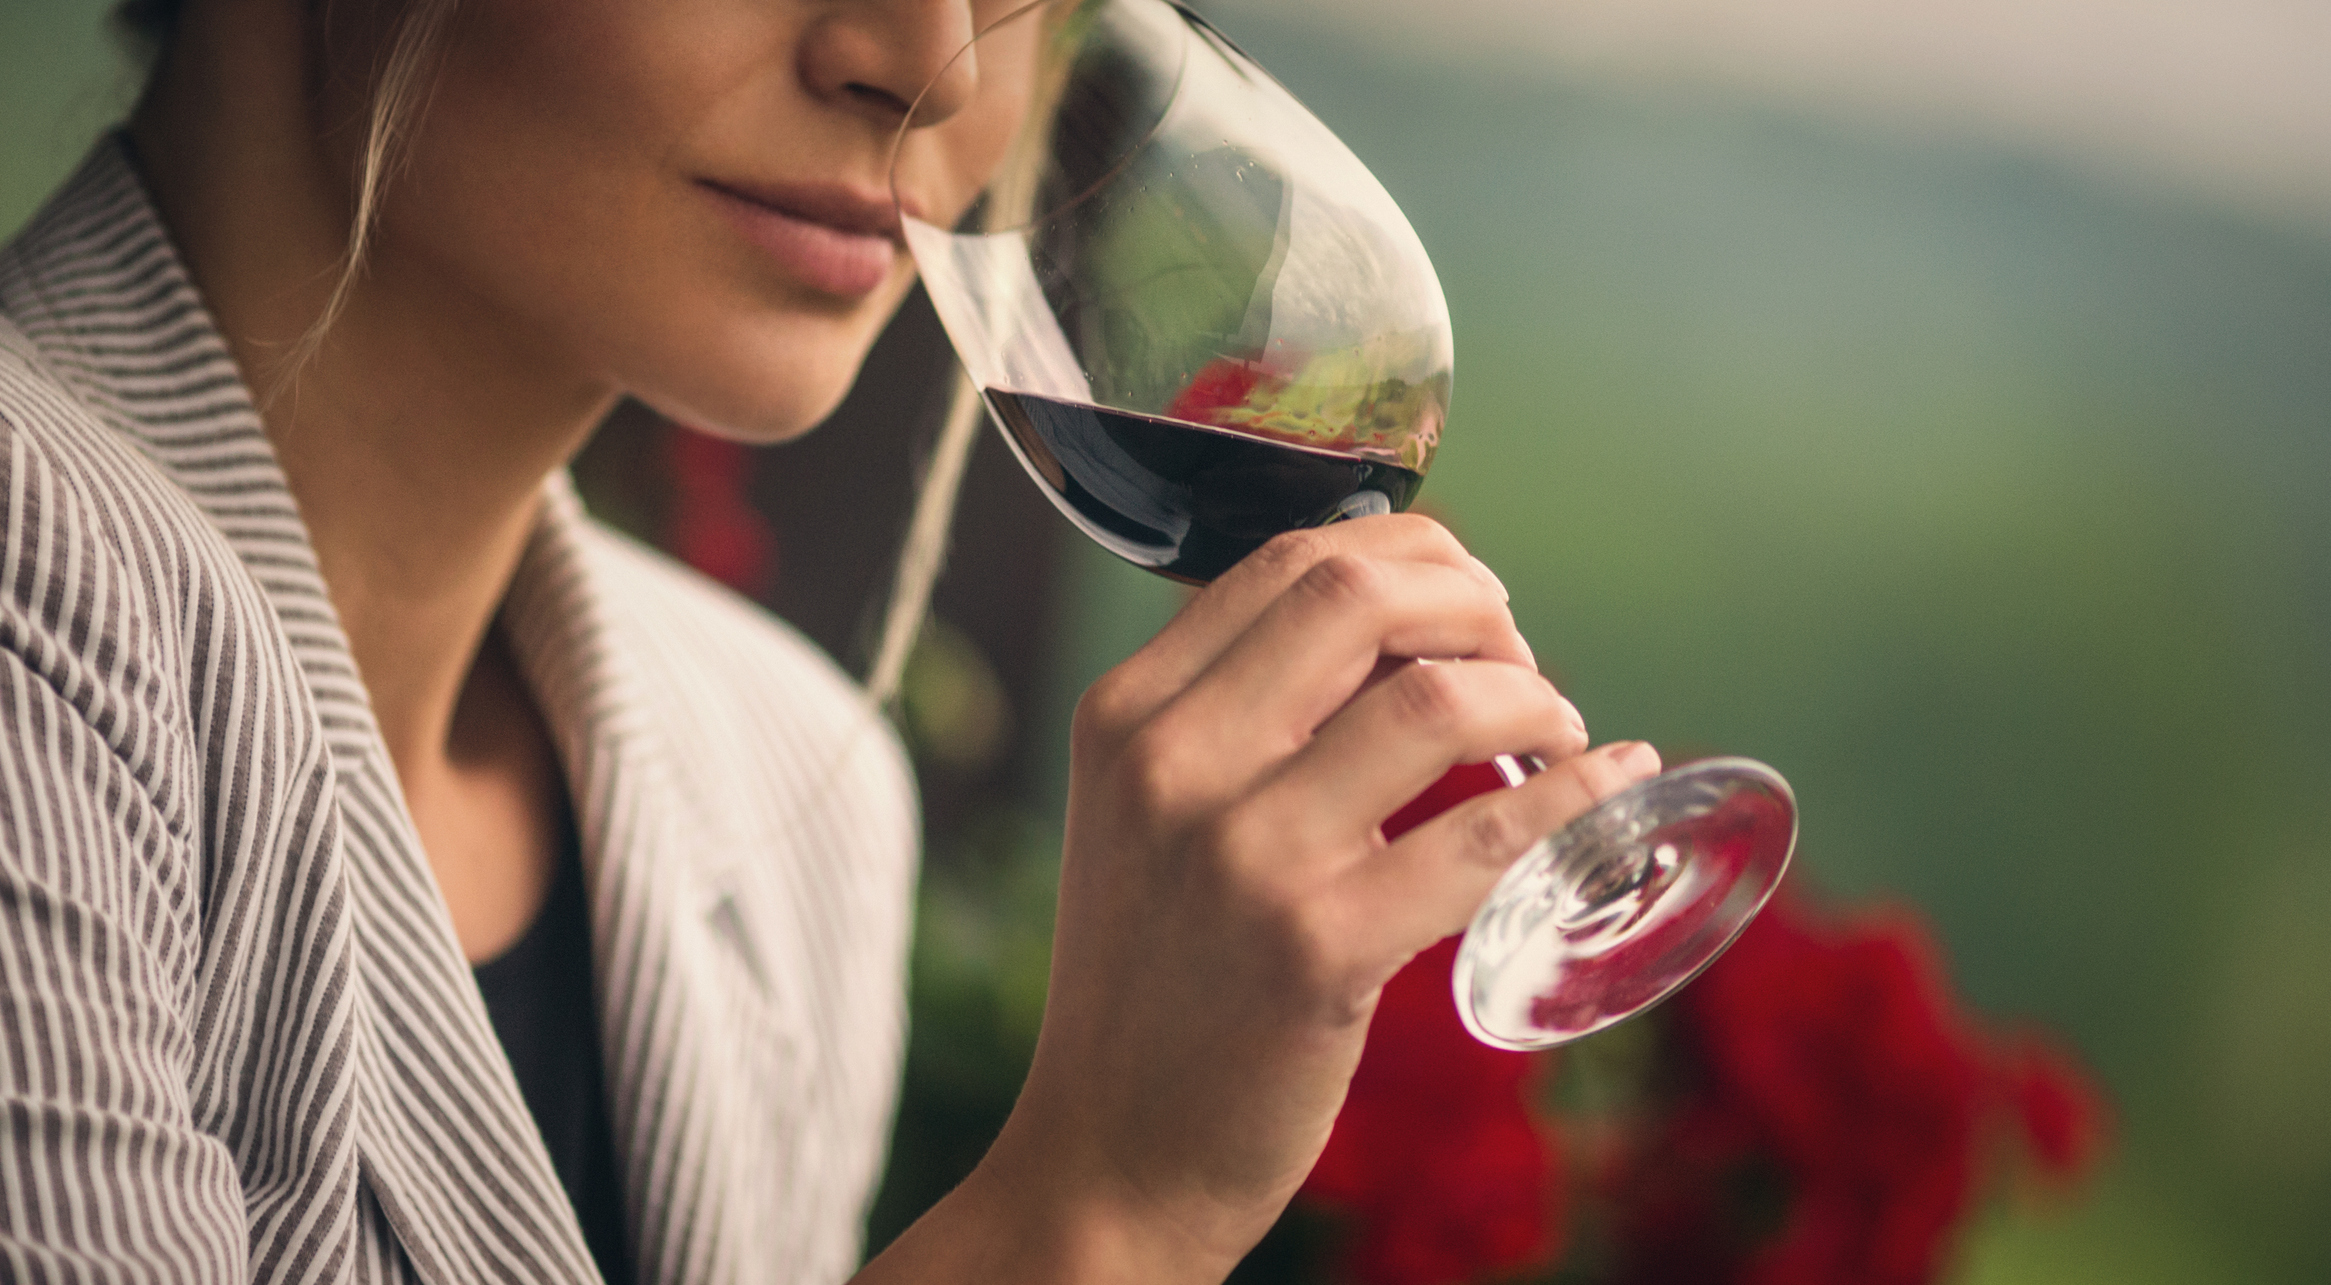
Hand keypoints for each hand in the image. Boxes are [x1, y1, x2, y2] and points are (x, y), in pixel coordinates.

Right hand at [978, 514, 1661, 1279]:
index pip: (1287, 560)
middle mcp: (1171, 764)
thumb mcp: (1145, 817)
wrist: (1111, 1156)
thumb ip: (1231, 718)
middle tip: (1518, 656)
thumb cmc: (1154, 983)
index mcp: (1126, 716)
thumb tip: (1392, 630)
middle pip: (1359, 595)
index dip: (1409, 556)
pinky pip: (1489, 835)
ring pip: (1438, 700)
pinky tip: (1612, 783)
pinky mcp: (1318, 947)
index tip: (1466, 603)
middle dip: (1475, 602)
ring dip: (1533, 699)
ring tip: (1556, 736)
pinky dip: (1577, 794)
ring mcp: (1242, 854)